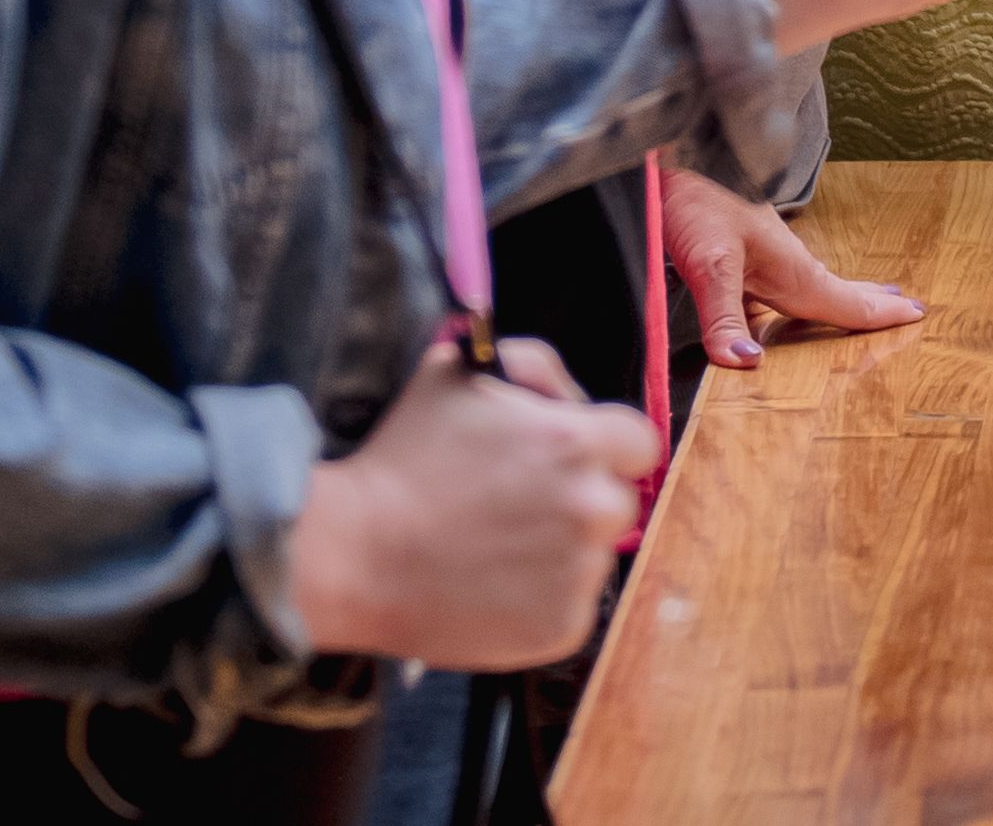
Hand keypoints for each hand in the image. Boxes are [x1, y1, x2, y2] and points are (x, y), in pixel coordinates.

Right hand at [297, 337, 661, 669]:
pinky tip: (493, 586)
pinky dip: (542, 599)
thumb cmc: (402, 460)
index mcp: (576, 440)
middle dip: (582, 499)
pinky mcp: (561, 627)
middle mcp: (590, 506)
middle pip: (619, 501)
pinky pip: (572, 605)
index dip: (606, 448)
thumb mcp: (459, 374)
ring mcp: (578, 572)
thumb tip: (572, 394)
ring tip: (496, 549)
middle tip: (522, 507)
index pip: (638, 442)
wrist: (354, 554)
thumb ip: (533, 366)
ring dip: (561, 551)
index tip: (574, 461)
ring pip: (595, 555)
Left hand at [658, 169, 921, 372]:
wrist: (680, 152)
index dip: (880, 314)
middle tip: (906, 305)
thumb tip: (748, 365)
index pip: (845, 301)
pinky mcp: (741, 253)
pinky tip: (786, 302)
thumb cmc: (700, 199)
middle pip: (837, 291)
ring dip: (840, 295)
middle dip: (870, 302)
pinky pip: (782, 284)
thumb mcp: (711, 263)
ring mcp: (765, 256)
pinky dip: (799, 295)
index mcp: (791, 270)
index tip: (917, 314)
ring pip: (812, 285)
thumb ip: (725, 318)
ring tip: (864, 300)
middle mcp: (785, 265)